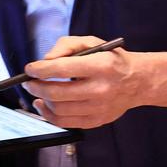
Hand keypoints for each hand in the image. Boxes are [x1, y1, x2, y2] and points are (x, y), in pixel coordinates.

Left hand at [23, 36, 141, 128]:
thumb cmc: (112, 59)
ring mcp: (98, 108)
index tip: (30, 69)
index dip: (41, 69)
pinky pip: (66, 122)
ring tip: (37, 92)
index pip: (63, 68)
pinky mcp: (96, 121)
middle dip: (37, 86)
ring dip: (42, 100)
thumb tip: (46, 60)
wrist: (138, 81)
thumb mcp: (94, 43)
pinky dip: (49, 115)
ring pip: (59, 109)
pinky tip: (44, 104)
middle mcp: (100, 89)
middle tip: (29, 82)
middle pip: (58, 92)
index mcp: (101, 65)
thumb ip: (68, 46)